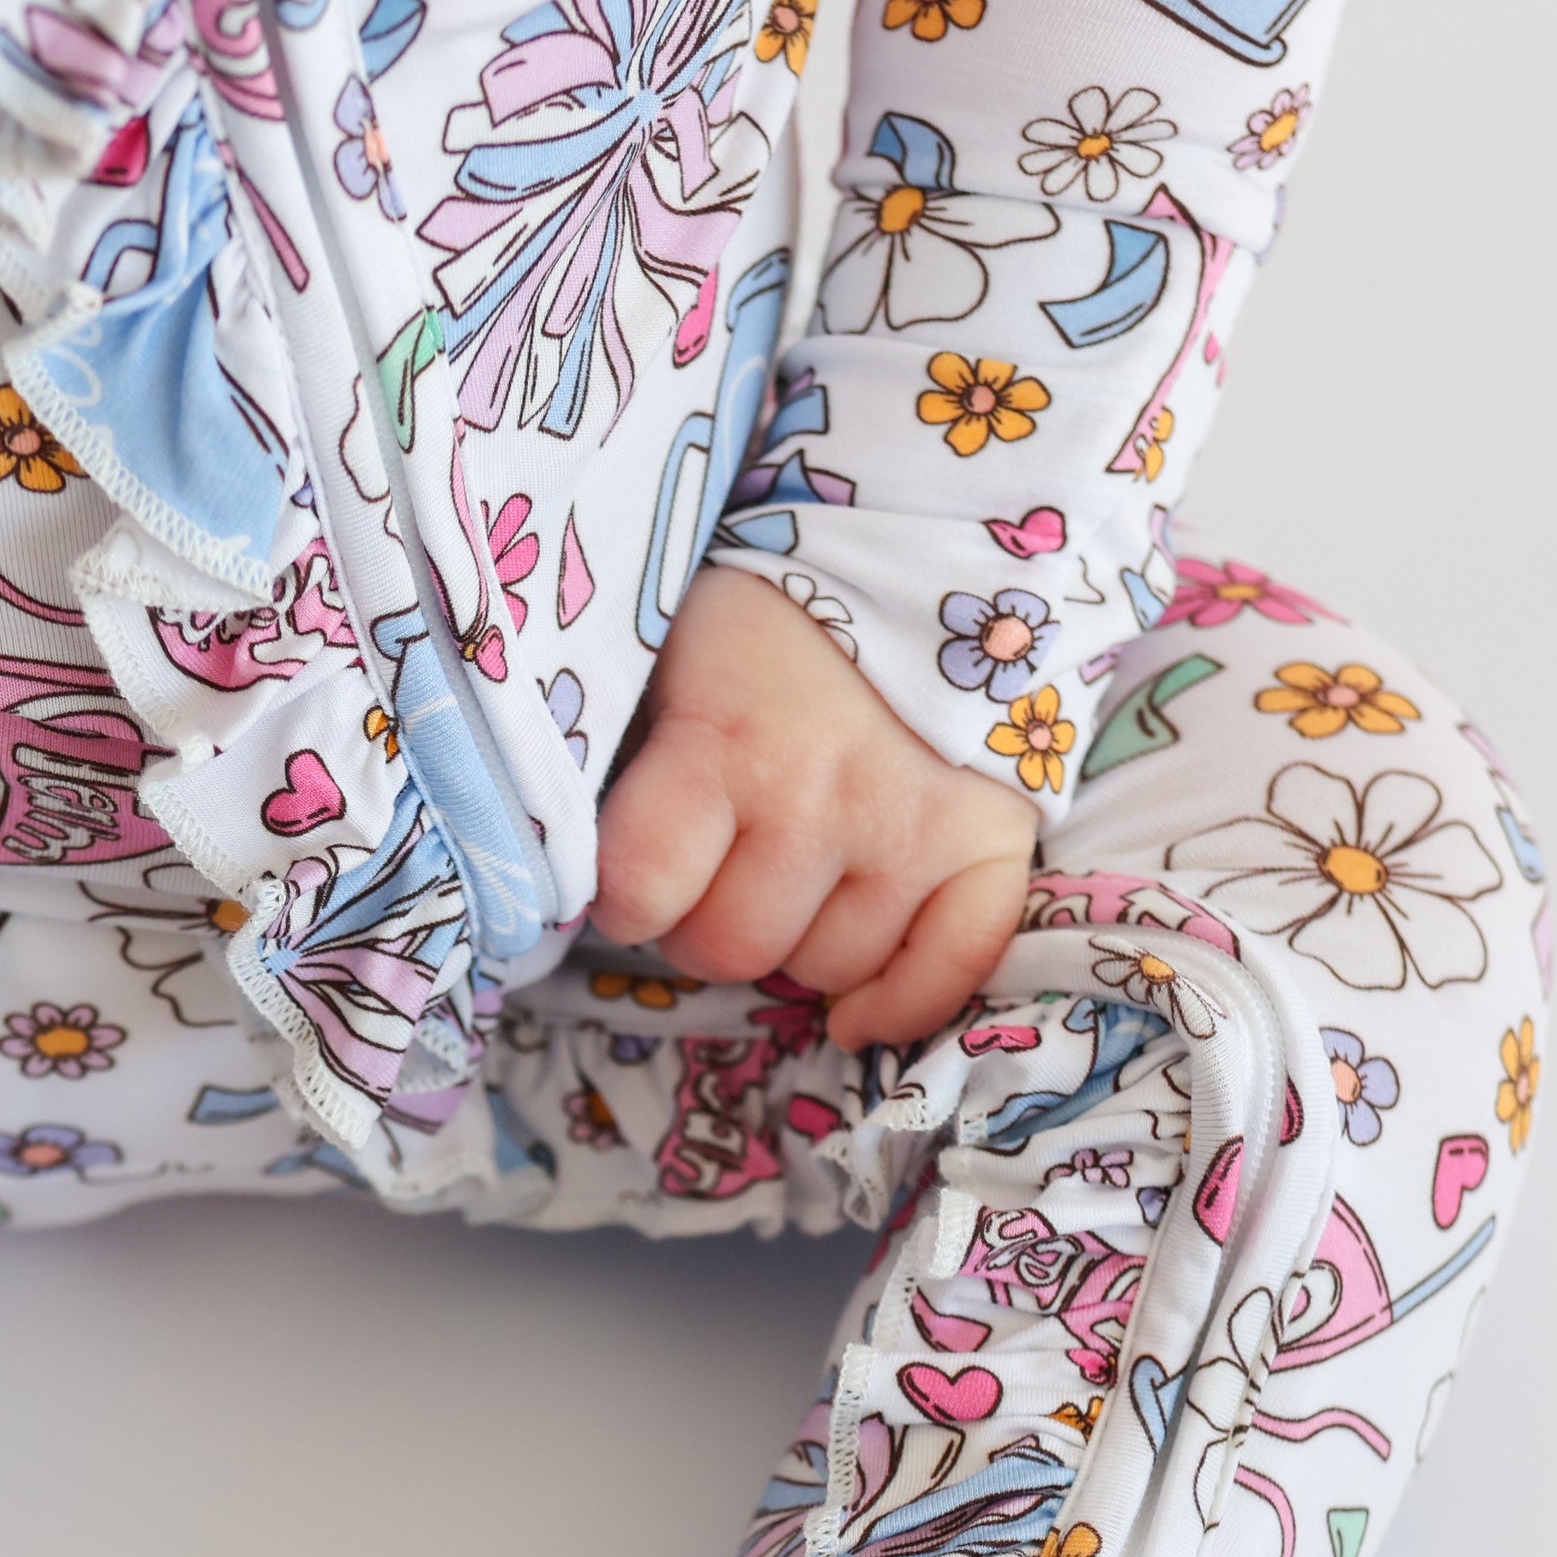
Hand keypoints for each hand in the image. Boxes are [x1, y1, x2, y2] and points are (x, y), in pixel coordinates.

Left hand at [590, 566, 1037, 1052]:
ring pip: (828, 968)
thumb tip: (568, 859)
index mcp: (725, 746)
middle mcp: (821, 799)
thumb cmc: (762, 620)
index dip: (624, 894)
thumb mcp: (662, 656)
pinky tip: (859, 1010)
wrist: (912, 546)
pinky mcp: (989, 841)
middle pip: (733, 950)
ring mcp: (912, 826)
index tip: (635, 867)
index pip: (640, 891)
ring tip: (796, 877)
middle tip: (720, 870)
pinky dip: (902, 1002)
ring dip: (798, 943)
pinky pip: (949, 967)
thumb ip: (622, 754)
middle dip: (707, 925)